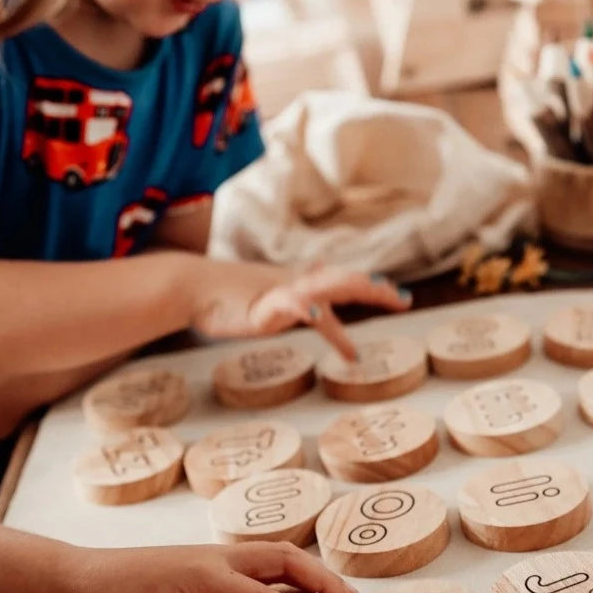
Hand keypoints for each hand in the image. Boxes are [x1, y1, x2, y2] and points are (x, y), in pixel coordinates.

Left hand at [53, 543, 358, 592]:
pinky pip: (262, 559)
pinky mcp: (210, 561)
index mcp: (206, 576)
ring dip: (312, 571)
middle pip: (286, 559)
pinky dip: (290, 570)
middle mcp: (218, 557)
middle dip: (323, 581)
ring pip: (278, 552)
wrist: (80, 576)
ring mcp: (216, 555)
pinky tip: (297, 588)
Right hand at [193, 263, 412, 359]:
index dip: (373, 290)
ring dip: (350, 287)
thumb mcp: (268, 302)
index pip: (342, 286)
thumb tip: (319, 303)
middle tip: (403, 299)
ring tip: (377, 289)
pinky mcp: (261, 306)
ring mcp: (279, 293)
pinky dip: (304, 305)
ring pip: (321, 287)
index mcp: (300, 285)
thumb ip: (295, 303)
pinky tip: (318, 310)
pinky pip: (287, 304)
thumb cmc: (225, 296)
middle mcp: (295, 285)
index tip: (402, 298)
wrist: (189, 286)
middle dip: (374, 289)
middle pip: (342, 283)